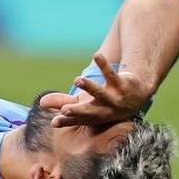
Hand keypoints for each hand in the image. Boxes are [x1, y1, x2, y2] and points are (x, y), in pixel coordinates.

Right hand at [38, 53, 153, 127]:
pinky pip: (111, 73)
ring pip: (100, 93)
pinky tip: (96, 55)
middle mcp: (105, 111)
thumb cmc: (105, 103)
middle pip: (89, 112)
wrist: (137, 96)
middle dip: (77, 111)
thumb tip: (42, 103)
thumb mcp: (85, 104)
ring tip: (78, 80)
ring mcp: (114, 98)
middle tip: (65, 110)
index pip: (78, 120)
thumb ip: (62, 102)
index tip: (54, 123)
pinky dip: (103, 64)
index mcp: (94, 118)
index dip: (66, 121)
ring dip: (89, 87)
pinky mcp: (121, 83)